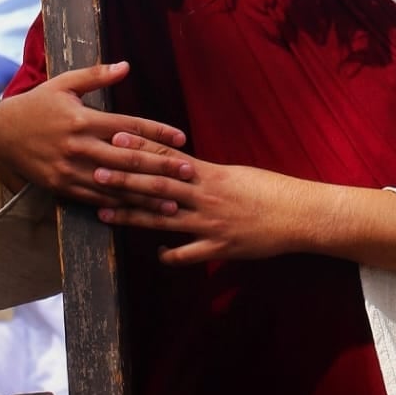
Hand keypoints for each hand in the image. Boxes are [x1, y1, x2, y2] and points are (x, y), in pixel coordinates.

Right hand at [0, 61, 188, 208]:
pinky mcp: (61, 187)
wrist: (2, 133)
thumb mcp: (64, 83)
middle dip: (161, 168)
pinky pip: (94, 199)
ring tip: (172, 203)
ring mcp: (70, 170)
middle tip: (187, 173)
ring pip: (115, 186)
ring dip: (145, 196)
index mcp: (84, 119)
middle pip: (128, 160)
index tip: (181, 138)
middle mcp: (79, 146)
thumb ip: (96, 75)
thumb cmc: (38, 103)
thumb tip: (126, 65)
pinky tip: (138, 213)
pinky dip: (118, 206)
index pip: (129, 126)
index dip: (157, 133)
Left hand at [94, 138, 395, 274]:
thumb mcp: (237, 174)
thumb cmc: (271, 190)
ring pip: (163, 219)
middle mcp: (205, 198)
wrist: (299, 214)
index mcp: (210, 174)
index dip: (140, 149)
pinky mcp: (219, 249)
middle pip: (157, 186)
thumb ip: (207, 174)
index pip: (168, 158)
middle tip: (96, 170)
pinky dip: (171, 255)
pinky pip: (188, 254)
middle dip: (125, 179)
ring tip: (104, 211)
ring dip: (132, 215)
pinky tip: (155, 256)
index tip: (114, 139)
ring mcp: (210, 225)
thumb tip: (181, 165)